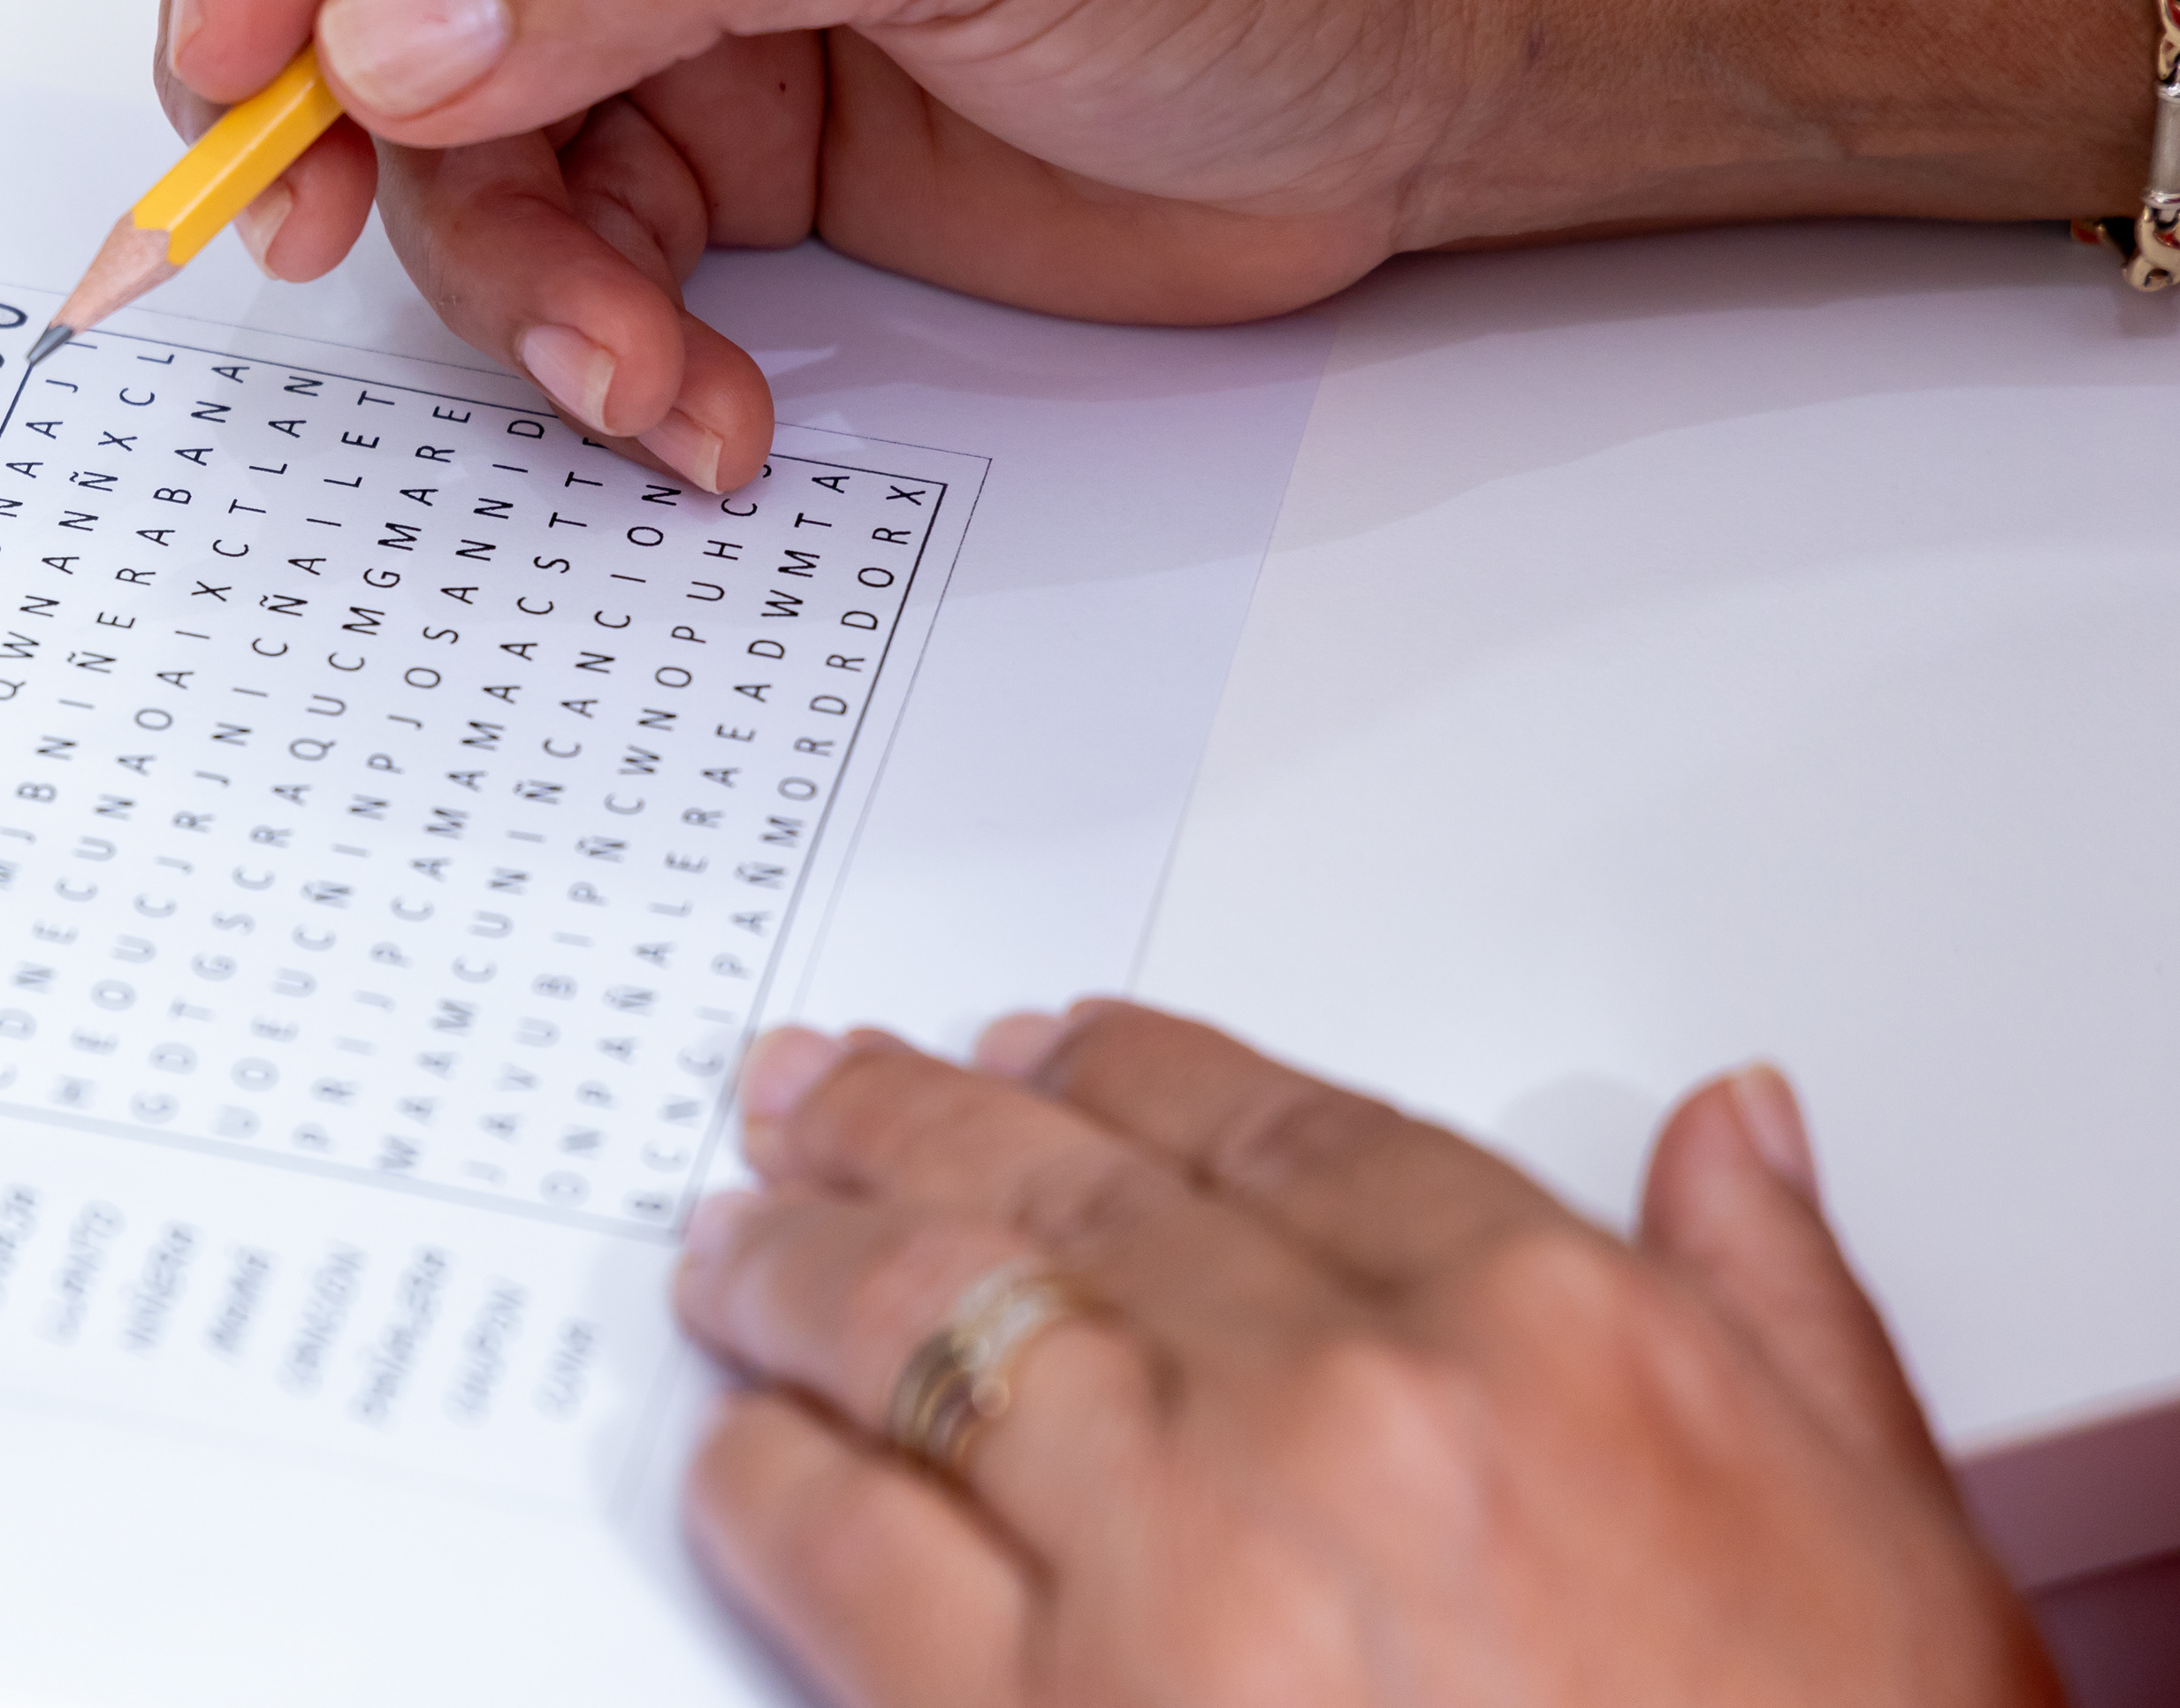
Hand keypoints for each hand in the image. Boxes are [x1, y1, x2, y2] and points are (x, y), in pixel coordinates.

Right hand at [158, 0, 2159, 490]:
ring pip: (440, 135)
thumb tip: (383, 32)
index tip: (241, 35)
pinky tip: (702, 410)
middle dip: (321, 102)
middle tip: (304, 232)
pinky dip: (604, 352)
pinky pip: (567, 256)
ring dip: (505, 279)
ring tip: (635, 369)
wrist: (1434, 72)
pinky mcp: (717, 145)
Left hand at [671, 1007, 2062, 1707]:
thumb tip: (1722, 1129)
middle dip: (913, 1124)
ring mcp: (1173, 1564)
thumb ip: (1773, 1309)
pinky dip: (769, 1485)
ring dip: (800, 1270)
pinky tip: (742, 1455)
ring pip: (922, 1332)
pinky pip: (846, 1556)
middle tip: (817, 1095)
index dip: (1136, 1072)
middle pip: (1066, 1198)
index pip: (1280, 1132)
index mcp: (1541, 1334)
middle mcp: (1337, 1409)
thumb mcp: (1878, 1541)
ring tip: (734, 1241)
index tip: (1046, 1047)